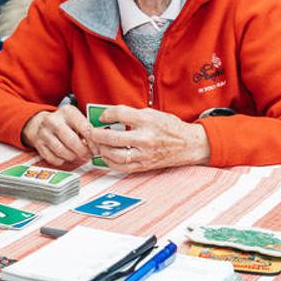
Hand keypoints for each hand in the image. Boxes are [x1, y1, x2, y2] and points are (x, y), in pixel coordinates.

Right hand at [20, 105, 93, 166]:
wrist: (40, 123)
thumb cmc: (64, 123)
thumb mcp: (76, 119)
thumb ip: (87, 129)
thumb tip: (98, 145)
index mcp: (67, 111)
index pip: (85, 129)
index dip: (93, 143)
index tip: (96, 149)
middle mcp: (53, 120)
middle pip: (73, 142)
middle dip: (83, 152)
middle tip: (88, 155)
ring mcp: (44, 132)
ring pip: (63, 152)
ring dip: (73, 156)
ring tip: (76, 154)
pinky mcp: (38, 144)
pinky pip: (54, 159)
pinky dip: (61, 160)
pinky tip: (64, 155)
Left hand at [90, 106, 209, 173]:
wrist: (188, 144)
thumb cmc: (170, 127)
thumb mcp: (152, 113)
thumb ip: (131, 114)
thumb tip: (109, 115)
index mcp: (147, 121)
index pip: (119, 114)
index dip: (106, 114)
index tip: (102, 116)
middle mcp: (145, 138)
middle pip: (113, 137)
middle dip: (97, 134)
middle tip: (92, 132)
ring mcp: (144, 154)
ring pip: (115, 154)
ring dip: (102, 149)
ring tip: (99, 144)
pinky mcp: (144, 165)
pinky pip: (121, 167)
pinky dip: (110, 162)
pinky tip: (106, 156)